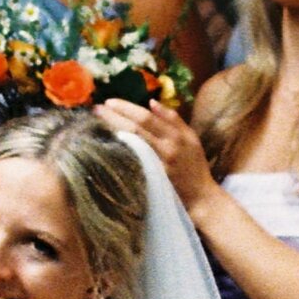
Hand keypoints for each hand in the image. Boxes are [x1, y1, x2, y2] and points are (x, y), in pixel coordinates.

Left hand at [98, 99, 214, 208]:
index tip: (110, 102)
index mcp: (177, 135)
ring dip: (114, 130)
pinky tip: (107, 144)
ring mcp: (160, 164)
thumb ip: (173, 120)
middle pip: (137, 127)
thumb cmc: (195, 165)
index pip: (148, 117)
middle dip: (115, 116)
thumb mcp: (190, 138)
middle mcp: (168, 147)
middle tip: (97, 109)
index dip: (127, 108)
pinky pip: (134, 161)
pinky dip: (121, 151)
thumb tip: (152, 103)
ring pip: (133, 142)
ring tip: (98, 122)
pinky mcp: (154, 178)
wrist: (201, 196)